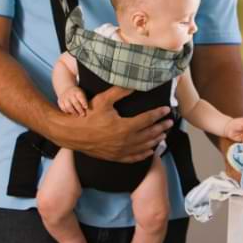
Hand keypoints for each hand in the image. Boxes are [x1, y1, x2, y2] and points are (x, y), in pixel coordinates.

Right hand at [53, 86, 173, 163]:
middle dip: (161, 127)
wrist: (72, 134)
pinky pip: (134, 158)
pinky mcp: (115, 157)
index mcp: (124, 126)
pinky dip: (144, 154)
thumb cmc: (87, 114)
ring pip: (144, 147)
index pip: (147, 119)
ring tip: (164, 134)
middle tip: (170, 122)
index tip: (167, 109)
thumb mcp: (103, 99)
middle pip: (149, 134)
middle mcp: (125, 141)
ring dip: (156, 140)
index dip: (158, 114)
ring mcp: (120, 151)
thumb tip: (134, 84)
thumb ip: (120, 91)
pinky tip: (150, 151)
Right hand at [58, 86, 87, 115]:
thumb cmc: (76, 93)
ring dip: (73, 112)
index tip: (86, 107)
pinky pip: (63, 108)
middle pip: (75, 102)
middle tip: (83, 115)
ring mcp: (64, 98)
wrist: (66, 88)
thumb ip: (83, 100)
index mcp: (77, 91)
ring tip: (77, 115)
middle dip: (79, 109)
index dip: (83, 102)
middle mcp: (70, 94)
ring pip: (68, 106)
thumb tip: (86, 109)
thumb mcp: (81, 93)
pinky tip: (70, 113)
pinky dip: (67, 111)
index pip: (80, 97)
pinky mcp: (60, 101)